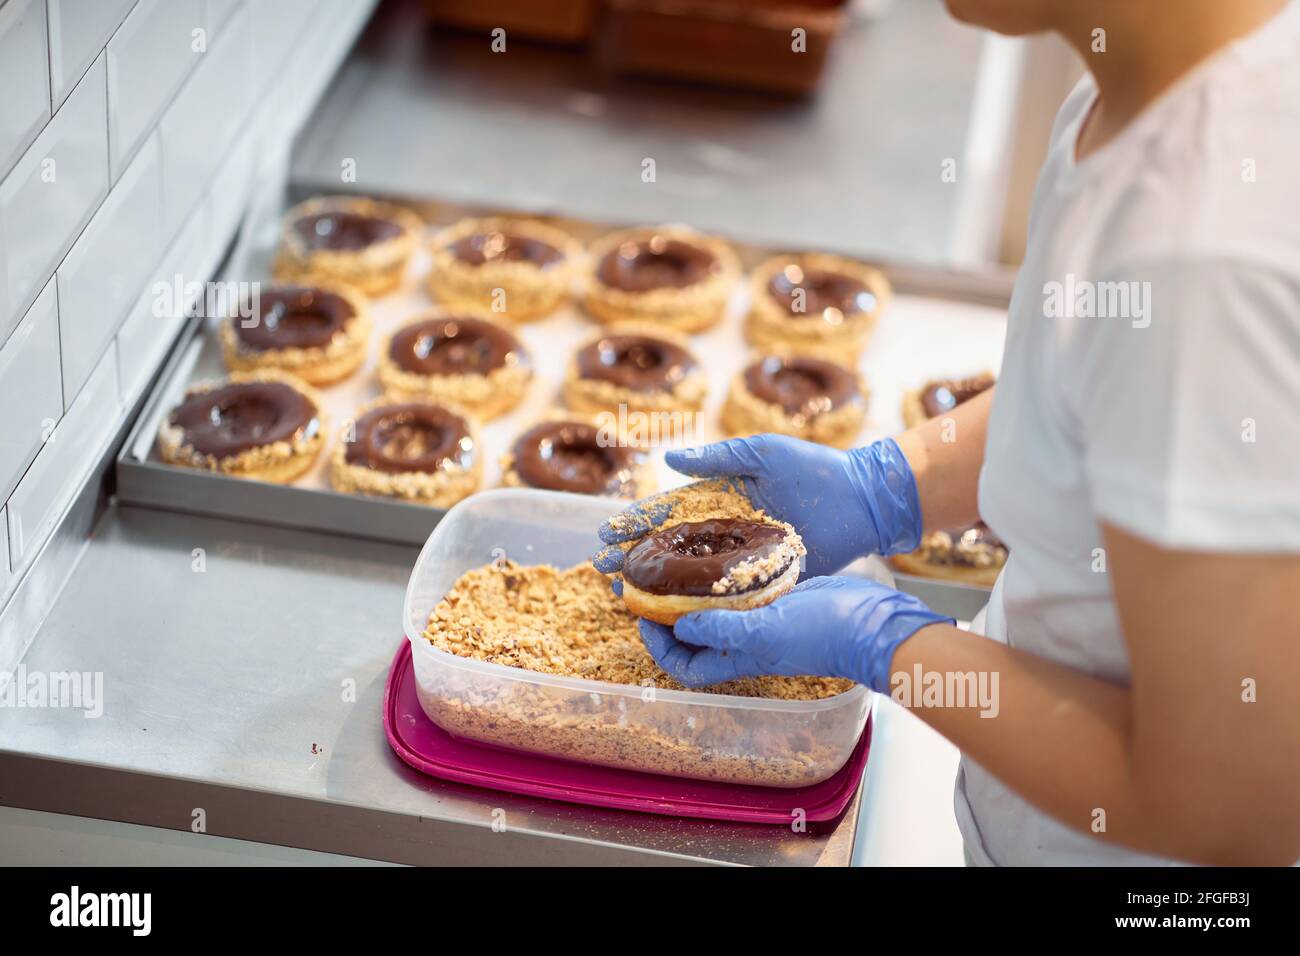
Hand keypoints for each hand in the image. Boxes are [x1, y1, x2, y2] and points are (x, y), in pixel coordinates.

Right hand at [593, 434, 922, 580]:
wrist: (863, 500)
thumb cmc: (814, 469)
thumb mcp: (763, 453)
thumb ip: (718, 457)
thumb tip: (668, 459)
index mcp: (719, 497)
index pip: (667, 511)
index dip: (635, 522)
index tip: (604, 533)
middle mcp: (725, 530)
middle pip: (671, 547)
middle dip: (634, 557)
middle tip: (602, 569)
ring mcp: (742, 558)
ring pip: (691, 575)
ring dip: (657, 586)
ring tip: (624, 595)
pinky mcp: (764, 581)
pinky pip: (727, 596)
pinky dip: (699, 606)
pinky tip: (671, 615)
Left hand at [638, 576, 951, 692]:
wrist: (870, 621)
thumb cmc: (819, 635)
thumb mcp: (762, 633)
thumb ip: (719, 630)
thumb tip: (677, 625)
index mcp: (738, 657)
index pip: (685, 664)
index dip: (658, 646)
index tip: (641, 616)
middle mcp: (745, 640)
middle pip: (695, 633)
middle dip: (668, 611)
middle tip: (648, 581)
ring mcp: (763, 617)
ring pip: (716, 606)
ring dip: (693, 588)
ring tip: (675, 561)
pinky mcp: (780, 595)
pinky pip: (742, 586)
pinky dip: (725, 573)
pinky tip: (716, 548)